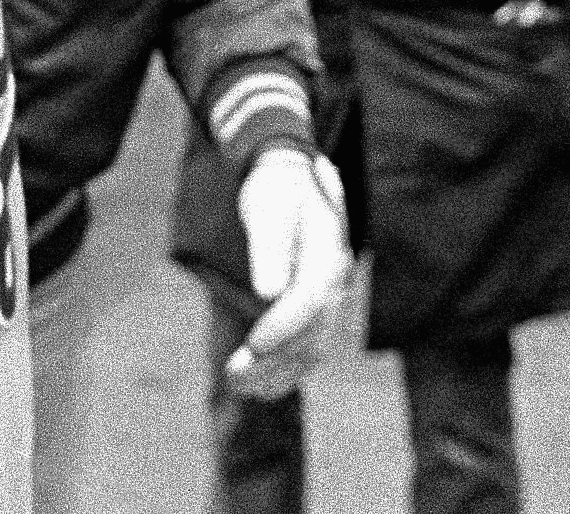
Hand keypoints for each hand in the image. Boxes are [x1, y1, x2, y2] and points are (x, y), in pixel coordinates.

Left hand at [225, 148, 350, 400]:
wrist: (292, 182)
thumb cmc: (276, 191)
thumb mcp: (269, 208)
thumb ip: (270, 248)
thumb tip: (268, 292)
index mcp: (329, 256)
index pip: (310, 300)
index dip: (282, 326)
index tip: (252, 344)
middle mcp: (337, 285)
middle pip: (312, 334)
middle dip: (273, 359)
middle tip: (233, 375)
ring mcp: (330, 302)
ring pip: (310, 351)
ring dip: (276, 374)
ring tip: (237, 386)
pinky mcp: (317, 314)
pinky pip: (306, 351)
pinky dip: (284, 372)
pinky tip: (257, 388)